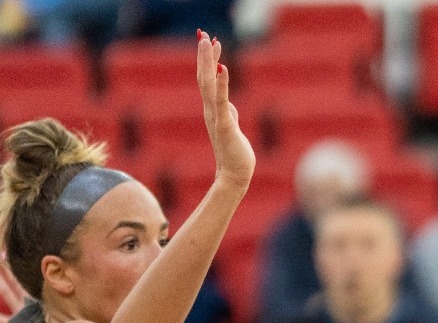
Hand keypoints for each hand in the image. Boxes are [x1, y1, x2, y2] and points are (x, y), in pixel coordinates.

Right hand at [196, 30, 253, 189]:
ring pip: (208, 84)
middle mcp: (210, 110)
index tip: (208, 41)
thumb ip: (229, 114)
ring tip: (208, 42)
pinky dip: (222, 83)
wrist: (234, 175)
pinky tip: (222, 68)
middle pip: (204, 77)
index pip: (207, 80)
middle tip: (203, 34)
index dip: (207, 60)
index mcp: (212, 110)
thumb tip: (229, 106)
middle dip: (204, 55)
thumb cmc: (234, 153)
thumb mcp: (232, 127)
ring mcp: (216, 116)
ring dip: (208, 62)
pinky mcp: (225, 124)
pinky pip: (222, 100)